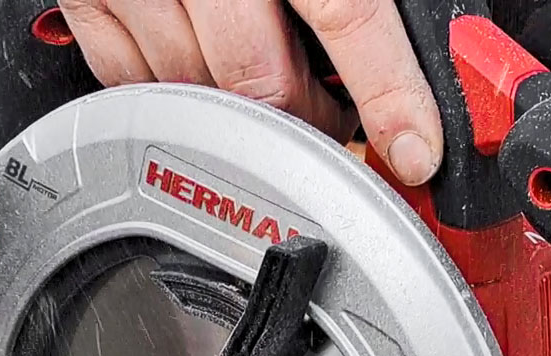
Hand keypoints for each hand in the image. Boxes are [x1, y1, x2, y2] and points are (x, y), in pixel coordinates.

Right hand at [57, 0, 443, 185]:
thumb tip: (415, 33)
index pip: (348, 13)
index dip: (387, 92)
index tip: (412, 147)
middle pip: (265, 83)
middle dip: (306, 119)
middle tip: (329, 115)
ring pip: (201, 95)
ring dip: (240, 109)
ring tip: (264, 81)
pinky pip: (135, 83)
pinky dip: (175, 94)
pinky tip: (200, 69)